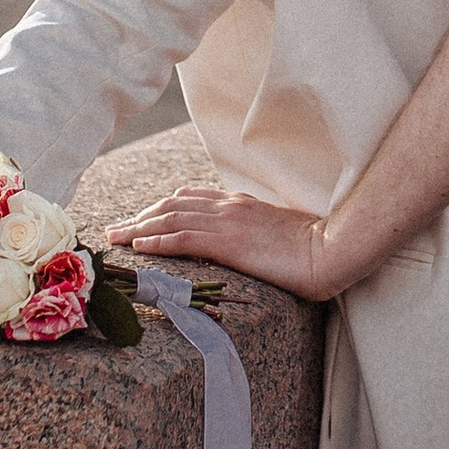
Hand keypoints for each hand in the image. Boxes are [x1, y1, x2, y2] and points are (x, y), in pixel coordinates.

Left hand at [116, 188, 335, 301]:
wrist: (331, 249)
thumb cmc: (312, 246)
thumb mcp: (276, 232)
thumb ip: (253, 230)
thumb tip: (240, 243)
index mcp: (239, 202)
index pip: (189, 198)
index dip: (160, 208)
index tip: (141, 219)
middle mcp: (228, 206)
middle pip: (172, 205)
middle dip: (140, 216)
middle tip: (116, 229)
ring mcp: (228, 221)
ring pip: (170, 218)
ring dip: (138, 227)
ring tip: (117, 238)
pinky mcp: (229, 241)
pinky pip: (183, 237)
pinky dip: (157, 240)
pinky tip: (140, 248)